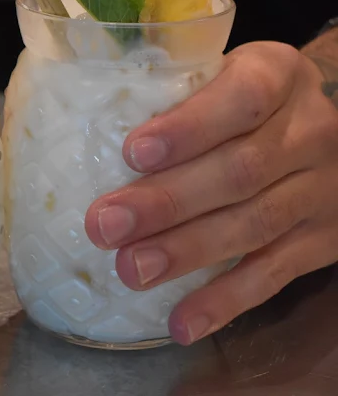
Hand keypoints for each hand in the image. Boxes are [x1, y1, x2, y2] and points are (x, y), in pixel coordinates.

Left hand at [84, 42, 337, 344]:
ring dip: (188, 252)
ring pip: (254, 224)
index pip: (241, 98)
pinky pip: (274, 275)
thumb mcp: (228, 72)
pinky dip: (225, 302)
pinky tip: (182, 323)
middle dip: (167, 201)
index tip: (132, 152)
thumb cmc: (251, 99)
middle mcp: (310, 132)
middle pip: (240, 170)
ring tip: (131, 270)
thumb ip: (179, 92)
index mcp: (280, 76)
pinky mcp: (322, 242)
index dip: (187, 128)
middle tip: (105, 226)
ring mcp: (320, 191)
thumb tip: (82, 123)